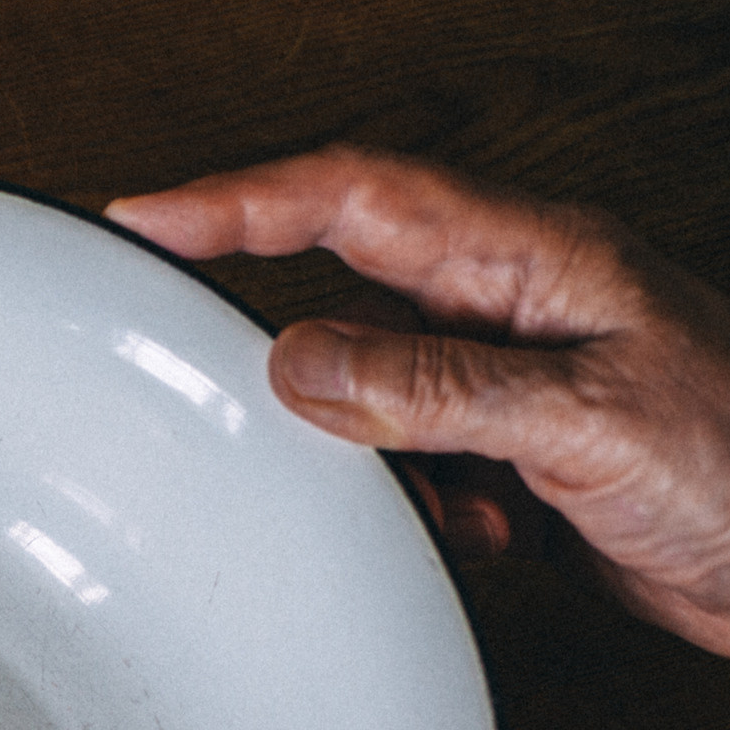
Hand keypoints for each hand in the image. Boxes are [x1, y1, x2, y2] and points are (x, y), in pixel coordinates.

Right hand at [104, 145, 729, 657]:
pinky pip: (411, 463)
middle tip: (178, 350)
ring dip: (361, 450)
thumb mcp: (589, 422)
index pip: (356, 197)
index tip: (140, 217)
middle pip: (345, 281)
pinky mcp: (516, 456)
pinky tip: (475, 531)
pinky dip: (416, 504)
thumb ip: (437, 388)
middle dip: (271, 327)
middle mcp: (514, 306)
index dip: (238, 200)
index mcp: (537, 260)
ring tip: (401, 489)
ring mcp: (512, 381)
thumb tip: (297, 360)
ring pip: (370, 389)